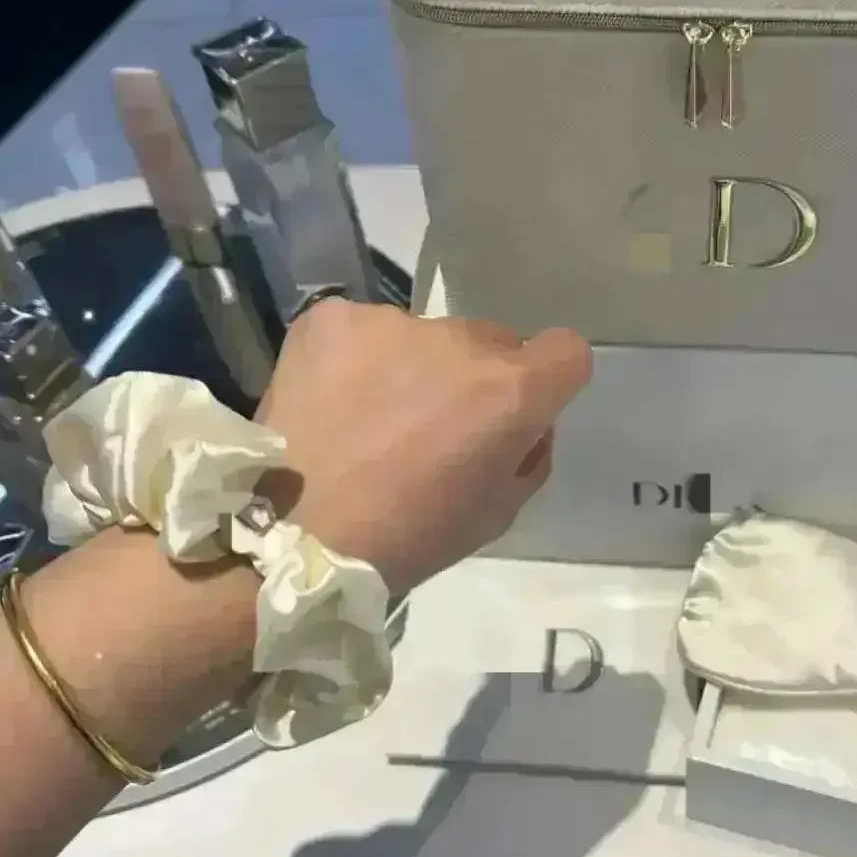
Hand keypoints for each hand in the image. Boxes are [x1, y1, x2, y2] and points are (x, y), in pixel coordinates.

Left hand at [255, 301, 590, 592]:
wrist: (290, 536)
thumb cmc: (405, 539)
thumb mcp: (496, 514)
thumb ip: (527, 454)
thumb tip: (525, 424)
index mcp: (511, 392)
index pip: (565, 350)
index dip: (548, 378)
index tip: (518, 407)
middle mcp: (461, 341)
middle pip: (489, 342)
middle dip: (471, 377)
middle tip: (428, 428)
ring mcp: (393, 322)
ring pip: (422, 336)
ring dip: (409, 367)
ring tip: (366, 421)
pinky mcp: (332, 317)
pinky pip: (362, 330)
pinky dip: (353, 359)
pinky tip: (330, 401)